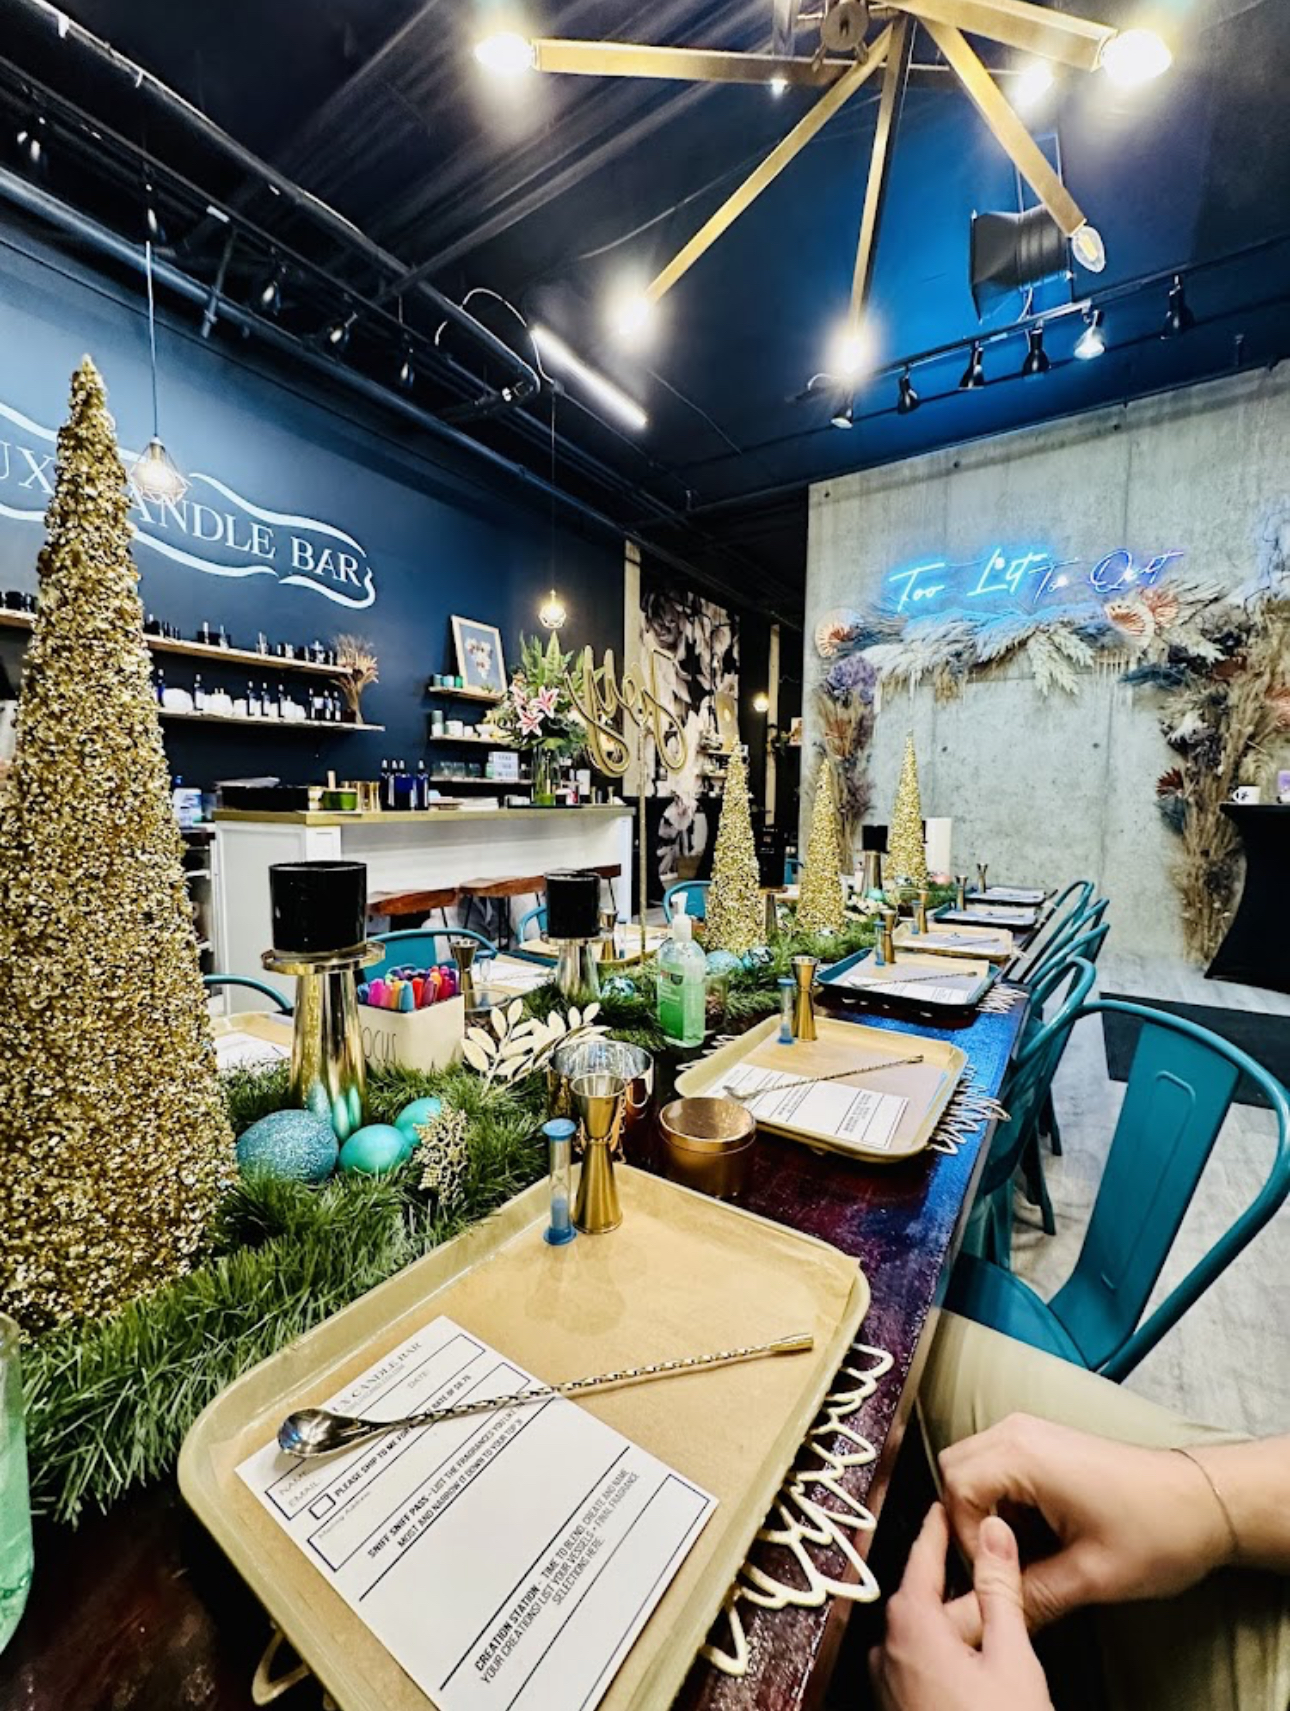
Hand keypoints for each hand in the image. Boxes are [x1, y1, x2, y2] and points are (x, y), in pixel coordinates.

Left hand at [870, 1503, 1051, 1710]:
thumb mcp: (1013, 1661)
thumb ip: (1002, 1593)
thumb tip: (995, 1534)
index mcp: (910, 1628)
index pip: (922, 1557)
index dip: (938, 1528)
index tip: (944, 1505)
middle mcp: (887, 1653)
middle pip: (922, 1598)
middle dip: (954, 1582)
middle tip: (984, 1562)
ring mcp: (887, 1685)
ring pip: (922, 1635)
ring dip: (952, 1624)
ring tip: (990, 1620)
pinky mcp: (895, 1708)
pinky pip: (916, 1665)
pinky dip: (943, 1654)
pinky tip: (974, 1666)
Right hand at [938, 1413, 1231, 1637]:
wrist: (1205, 1502)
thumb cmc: (1157, 1529)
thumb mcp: (1089, 1577)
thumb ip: (1027, 1598)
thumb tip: (985, 1619)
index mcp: (1024, 1455)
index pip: (954, 1491)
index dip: (966, 1540)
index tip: (996, 1574)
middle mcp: (1019, 1432)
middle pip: (954, 1470)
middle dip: (966, 1521)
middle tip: (1000, 1563)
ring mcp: (1032, 1432)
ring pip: (972, 1466)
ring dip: (984, 1511)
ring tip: (1023, 1551)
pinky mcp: (1045, 1443)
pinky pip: (997, 1465)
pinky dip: (1002, 1501)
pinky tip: (1037, 1534)